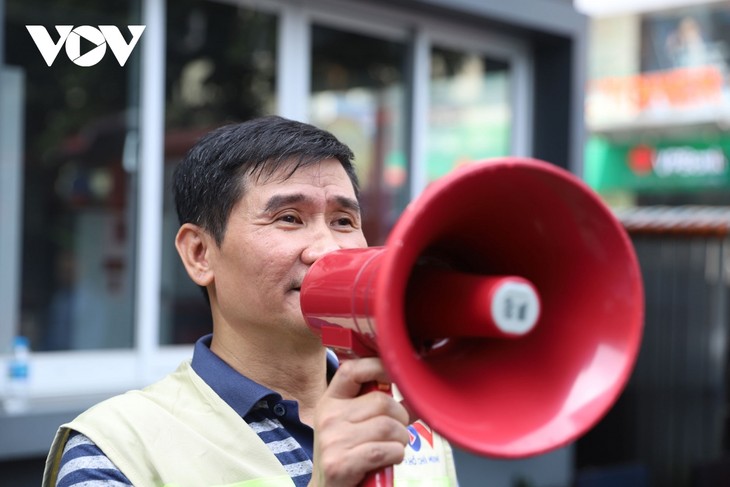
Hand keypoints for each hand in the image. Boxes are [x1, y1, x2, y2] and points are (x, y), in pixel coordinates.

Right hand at [308, 357, 409, 486]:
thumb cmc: (345, 456)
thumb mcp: (351, 426)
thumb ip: (376, 409)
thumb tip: (414, 395)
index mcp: (330, 401)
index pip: (351, 370)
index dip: (377, 367)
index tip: (396, 377)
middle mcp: (329, 417)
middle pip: (382, 402)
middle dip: (401, 418)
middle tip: (398, 432)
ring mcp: (333, 440)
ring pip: (388, 426)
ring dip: (401, 439)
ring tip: (394, 447)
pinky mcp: (340, 463)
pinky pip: (385, 451)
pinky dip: (396, 455)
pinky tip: (389, 460)